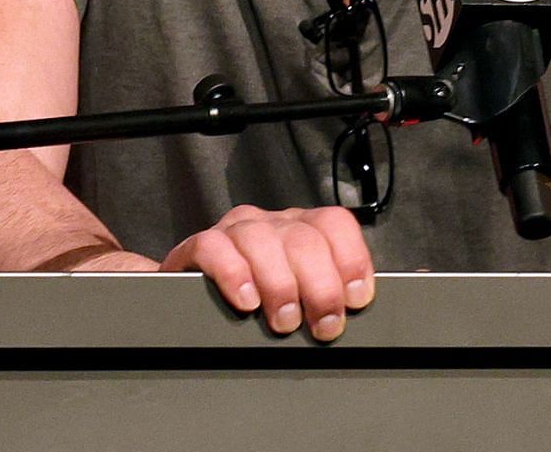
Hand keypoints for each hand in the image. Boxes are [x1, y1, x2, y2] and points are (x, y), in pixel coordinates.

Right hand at [158, 205, 375, 341]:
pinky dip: (233, 275)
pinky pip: (214, 247)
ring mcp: (236, 231)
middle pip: (305, 239)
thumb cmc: (259, 302)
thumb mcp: (299, 295)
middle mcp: (273, 223)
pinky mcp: (200, 245)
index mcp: (303, 227)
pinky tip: (246, 302)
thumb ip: (322, 297)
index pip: (335, 224)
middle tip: (323, 326)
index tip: (355, 300)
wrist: (195, 299)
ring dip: (280, 285)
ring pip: (262, 240)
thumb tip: (345, 320)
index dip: (351, 260)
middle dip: (321, 287)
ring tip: (284, 322)